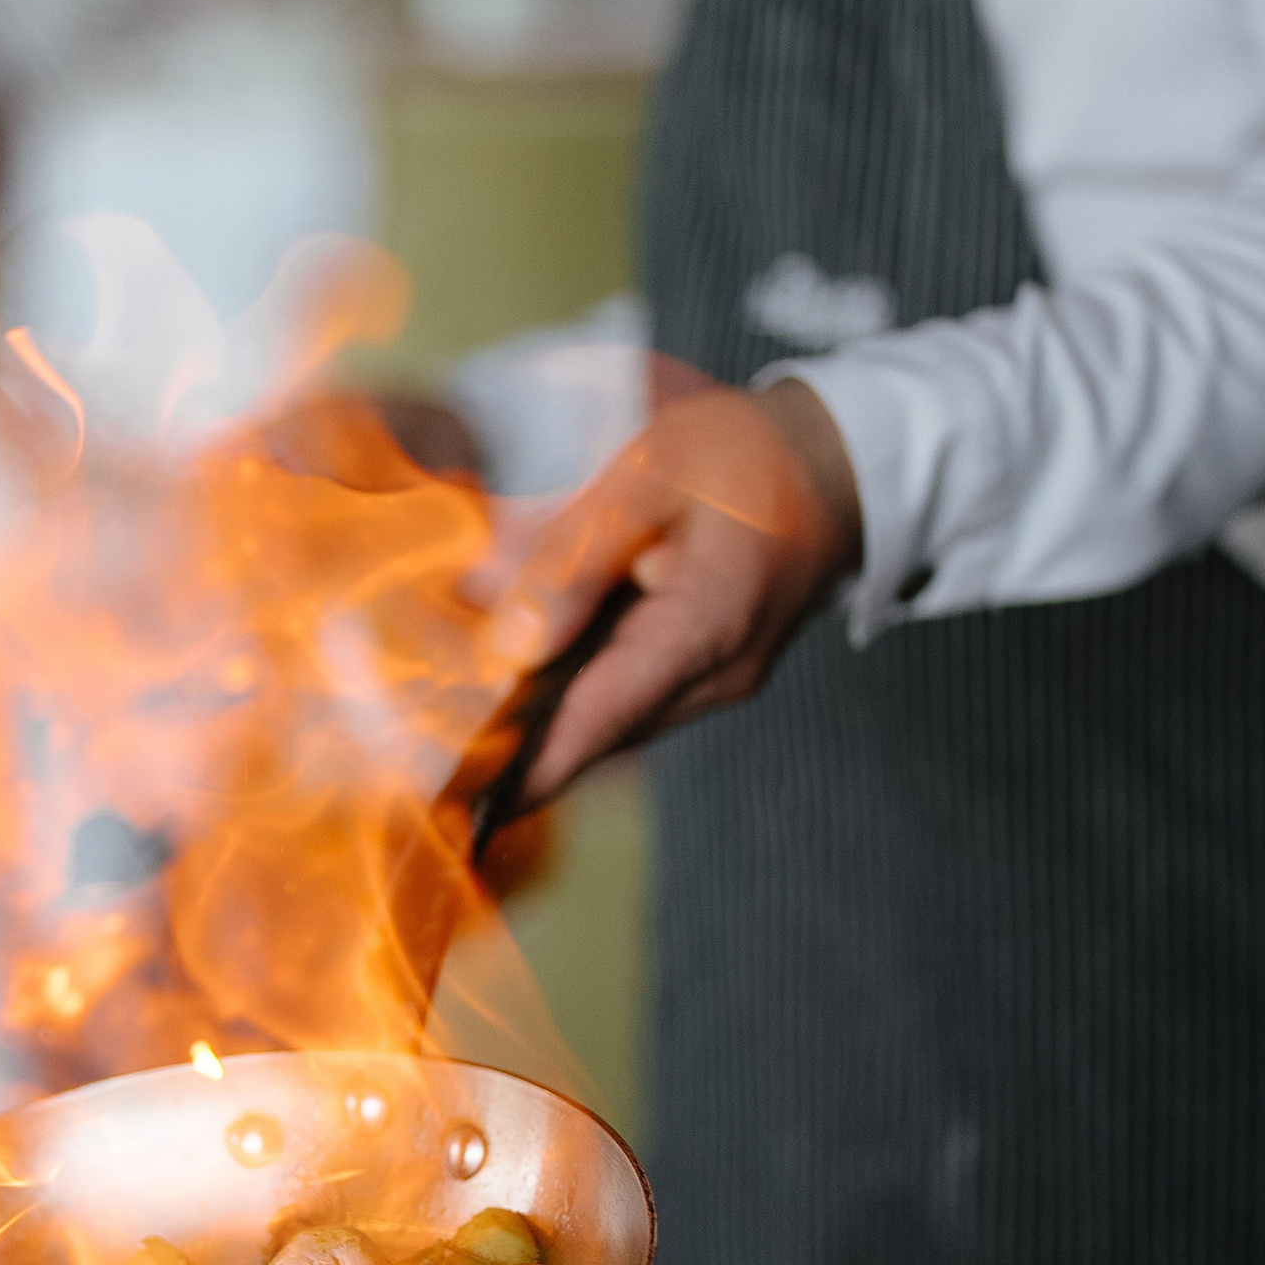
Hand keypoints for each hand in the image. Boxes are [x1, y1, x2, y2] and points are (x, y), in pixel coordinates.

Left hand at [490, 380, 862, 799]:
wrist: (838, 461)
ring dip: (541, 718)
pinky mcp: (707, 672)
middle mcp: (712, 681)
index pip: (591, 729)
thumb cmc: (744, 456)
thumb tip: (506, 642)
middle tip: (425, 743)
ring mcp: (714, 684)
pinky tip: (523, 664)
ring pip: (608, 721)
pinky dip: (574, 690)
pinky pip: (628, 696)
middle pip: (592, 737)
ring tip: (456, 705)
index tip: (451, 808)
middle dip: (512, 745)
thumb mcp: (646, 477)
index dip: (518, 774)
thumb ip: (572, 558)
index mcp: (701, 635)